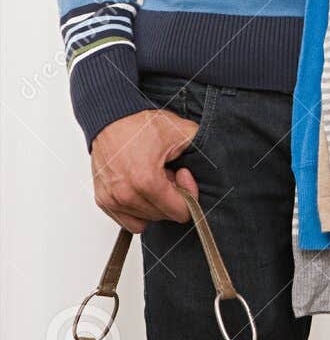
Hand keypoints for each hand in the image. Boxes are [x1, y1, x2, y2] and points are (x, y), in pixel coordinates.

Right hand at [90, 107, 202, 232]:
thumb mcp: (180, 131)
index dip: (188, 194)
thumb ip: (201, 149)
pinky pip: (129, 221)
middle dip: (171, 197)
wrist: (110, 118)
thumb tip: (216, 163)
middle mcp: (126, 195)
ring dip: (155, 203)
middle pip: (164, 216)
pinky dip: (139, 211)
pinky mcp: (103, 200)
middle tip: (167, 173)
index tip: (182, 174)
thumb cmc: (140, 124)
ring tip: (152, 178)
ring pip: (147, 220)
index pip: (180, 212)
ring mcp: (112, 200)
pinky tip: (141, 189)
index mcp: (147, 182)